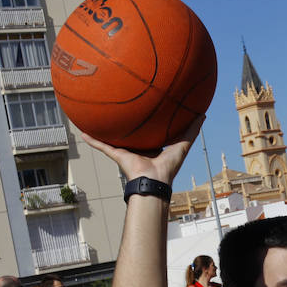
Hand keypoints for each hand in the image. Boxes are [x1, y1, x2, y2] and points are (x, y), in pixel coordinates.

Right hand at [81, 115, 203, 185]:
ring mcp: (126, 151)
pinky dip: (93, 140)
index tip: (147, 107)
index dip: (149, 121)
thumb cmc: (169, 165)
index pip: (150, 131)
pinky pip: (102, 145)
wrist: (154, 180)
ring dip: (104, 130)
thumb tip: (203, 114)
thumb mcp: (183, 144)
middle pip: (130, 133)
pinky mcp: (117, 154)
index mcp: (153, 146)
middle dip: (125, 122)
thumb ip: (192, 130)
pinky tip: (83, 132)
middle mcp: (139, 148)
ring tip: (96, 115)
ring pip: (113, 138)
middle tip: (120, 106)